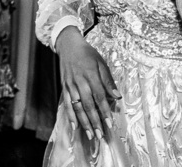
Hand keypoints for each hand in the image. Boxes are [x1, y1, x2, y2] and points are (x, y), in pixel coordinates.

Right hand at [55, 27, 119, 141]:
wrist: (68, 45)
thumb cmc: (87, 54)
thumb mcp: (101, 63)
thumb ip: (108, 80)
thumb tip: (117, 96)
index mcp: (90, 75)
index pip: (99, 96)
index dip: (104, 111)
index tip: (109, 123)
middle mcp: (79, 81)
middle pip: (88, 105)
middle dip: (94, 121)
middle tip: (100, 135)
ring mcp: (70, 85)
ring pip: (77, 107)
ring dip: (84, 122)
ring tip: (90, 135)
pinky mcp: (64, 87)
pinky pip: (66, 104)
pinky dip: (70, 116)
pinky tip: (74, 126)